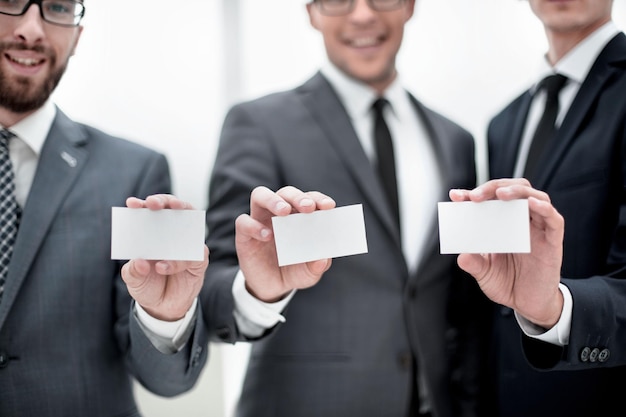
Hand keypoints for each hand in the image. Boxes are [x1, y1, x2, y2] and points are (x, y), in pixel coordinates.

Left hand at [121, 194, 208, 320]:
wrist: (162, 307)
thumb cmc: (147, 284)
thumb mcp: (133, 279)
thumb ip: (134, 270)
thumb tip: (142, 261)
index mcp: (154, 231)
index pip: (151, 211)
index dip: (143, 204)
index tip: (132, 204)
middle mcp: (173, 234)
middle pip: (174, 208)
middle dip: (165, 201)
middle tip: (153, 204)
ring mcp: (188, 245)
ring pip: (191, 224)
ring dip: (183, 216)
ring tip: (171, 215)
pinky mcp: (198, 261)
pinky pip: (193, 255)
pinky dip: (178, 261)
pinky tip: (162, 267)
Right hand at [235, 186, 335, 302]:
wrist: (272, 289)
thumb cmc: (294, 271)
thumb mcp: (309, 273)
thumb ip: (317, 266)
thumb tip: (323, 260)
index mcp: (300, 216)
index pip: (309, 199)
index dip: (319, 199)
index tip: (329, 206)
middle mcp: (279, 213)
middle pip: (286, 192)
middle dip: (297, 196)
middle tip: (308, 207)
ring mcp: (260, 220)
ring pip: (260, 195)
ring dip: (272, 200)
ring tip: (283, 211)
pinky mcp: (244, 234)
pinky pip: (244, 222)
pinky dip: (254, 226)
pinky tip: (267, 235)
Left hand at [449, 178, 564, 327]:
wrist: (529, 304)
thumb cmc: (508, 283)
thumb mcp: (484, 274)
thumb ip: (474, 263)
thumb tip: (462, 256)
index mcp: (502, 224)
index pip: (489, 200)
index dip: (473, 194)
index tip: (456, 196)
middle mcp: (520, 221)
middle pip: (513, 189)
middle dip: (493, 187)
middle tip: (476, 196)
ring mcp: (538, 229)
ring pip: (534, 196)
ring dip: (517, 191)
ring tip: (500, 194)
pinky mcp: (552, 240)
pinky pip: (553, 219)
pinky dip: (543, 208)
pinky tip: (531, 204)